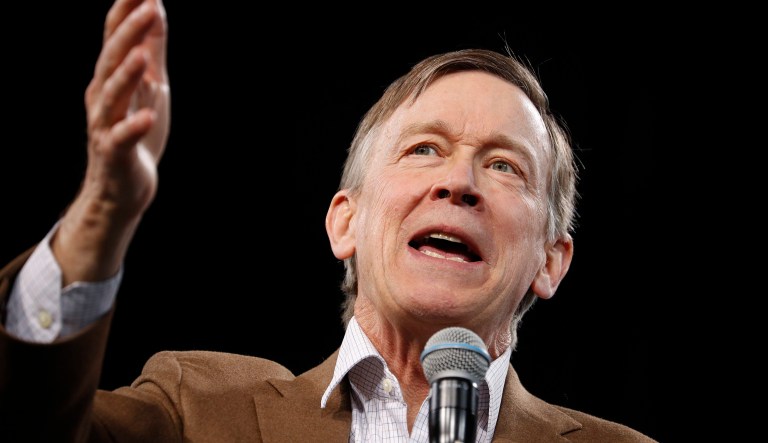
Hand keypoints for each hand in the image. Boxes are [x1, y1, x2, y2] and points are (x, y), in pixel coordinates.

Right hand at [53, 0, 169, 283]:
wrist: (121, 187)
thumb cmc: (135, 131)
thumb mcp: (149, 85)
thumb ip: (151, 48)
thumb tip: (156, 5)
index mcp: (111, 78)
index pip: (116, 37)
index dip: (127, 10)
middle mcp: (103, 97)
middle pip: (113, 60)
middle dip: (129, 33)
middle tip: (149, 6)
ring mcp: (106, 125)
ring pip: (113, 96)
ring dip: (128, 74)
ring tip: (144, 55)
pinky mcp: (115, 153)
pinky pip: (123, 138)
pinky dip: (135, 127)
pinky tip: (150, 116)